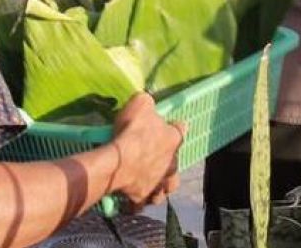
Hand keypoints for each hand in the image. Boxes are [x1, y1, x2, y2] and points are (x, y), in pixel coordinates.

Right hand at [109, 93, 183, 209]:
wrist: (120, 162)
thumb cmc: (132, 131)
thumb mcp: (140, 103)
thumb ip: (147, 102)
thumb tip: (148, 101)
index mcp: (174, 139)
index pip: (181, 130)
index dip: (174, 127)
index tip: (170, 126)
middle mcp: (172, 164)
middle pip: (175, 162)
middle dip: (167, 159)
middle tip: (154, 155)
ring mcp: (160, 183)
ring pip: (167, 186)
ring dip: (161, 182)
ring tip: (151, 179)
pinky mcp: (146, 197)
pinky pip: (145, 199)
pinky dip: (142, 197)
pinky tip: (134, 194)